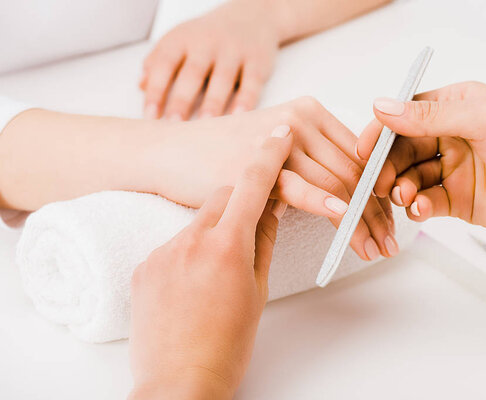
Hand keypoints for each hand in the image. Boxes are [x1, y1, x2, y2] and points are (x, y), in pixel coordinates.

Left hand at [129, 127, 291, 398]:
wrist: (178, 382)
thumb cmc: (227, 345)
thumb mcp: (257, 292)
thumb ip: (263, 244)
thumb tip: (270, 212)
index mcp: (227, 246)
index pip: (253, 185)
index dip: (268, 156)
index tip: (279, 135)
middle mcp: (191, 240)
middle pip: (222, 196)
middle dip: (240, 203)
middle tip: (249, 228)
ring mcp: (163, 252)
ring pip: (196, 221)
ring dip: (213, 232)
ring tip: (216, 273)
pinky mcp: (143, 266)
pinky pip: (173, 244)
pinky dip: (188, 253)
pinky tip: (191, 286)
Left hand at [140, 1, 279, 119]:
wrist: (251, 16)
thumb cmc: (208, 37)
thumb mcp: (180, 41)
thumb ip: (159, 62)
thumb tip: (141, 86)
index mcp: (182, 39)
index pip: (165, 64)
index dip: (156, 90)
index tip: (150, 116)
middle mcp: (207, 42)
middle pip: (193, 72)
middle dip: (182, 98)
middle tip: (174, 123)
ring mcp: (234, 51)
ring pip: (222, 78)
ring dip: (213, 103)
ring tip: (205, 124)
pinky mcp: (257, 61)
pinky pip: (251, 82)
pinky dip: (246, 100)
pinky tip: (238, 117)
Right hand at [145, 97, 396, 260]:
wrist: (173, 152)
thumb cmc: (224, 154)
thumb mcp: (277, 150)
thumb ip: (312, 162)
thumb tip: (352, 195)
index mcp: (311, 113)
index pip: (361, 156)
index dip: (383, 191)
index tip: (392, 221)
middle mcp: (301, 120)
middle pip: (355, 172)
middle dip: (378, 213)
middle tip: (391, 243)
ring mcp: (279, 140)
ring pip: (336, 183)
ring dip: (360, 221)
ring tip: (375, 248)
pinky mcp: (257, 165)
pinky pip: (300, 186)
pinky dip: (324, 203)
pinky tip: (343, 219)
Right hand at [357, 81, 485, 247]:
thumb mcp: (481, 120)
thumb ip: (428, 115)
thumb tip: (384, 107)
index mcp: (457, 107)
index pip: (406, 115)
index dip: (381, 133)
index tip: (364, 150)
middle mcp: (452, 136)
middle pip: (402, 150)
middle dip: (388, 166)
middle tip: (380, 182)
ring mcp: (453, 169)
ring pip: (409, 177)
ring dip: (401, 188)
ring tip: (405, 196)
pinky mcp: (457, 200)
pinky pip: (424, 202)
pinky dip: (417, 207)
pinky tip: (421, 209)